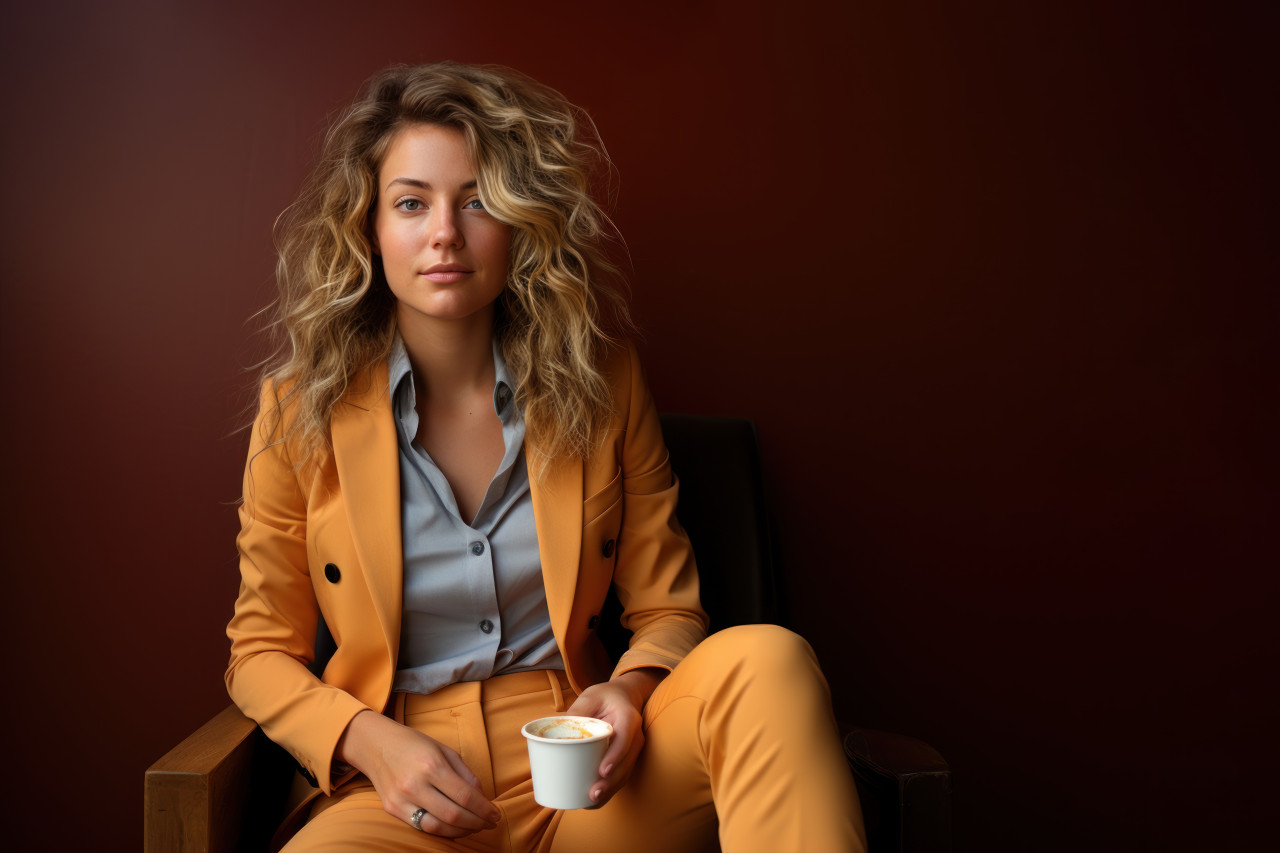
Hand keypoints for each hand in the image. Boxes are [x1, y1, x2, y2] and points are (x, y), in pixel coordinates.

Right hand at [335, 710, 500, 836]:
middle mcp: (415, 785)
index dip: (484, 809)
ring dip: (461, 831)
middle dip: (477, 822)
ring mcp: (401, 800)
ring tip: (474, 826)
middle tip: (489, 822)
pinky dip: (442, 830)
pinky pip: (421, 827)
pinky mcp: (392, 809)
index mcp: (431, 765)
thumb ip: (465, 774)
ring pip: (438, 827)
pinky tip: (454, 826)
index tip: (495, 813)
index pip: (465, 796)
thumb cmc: (414, 744)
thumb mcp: (445, 750)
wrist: (376, 745)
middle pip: (454, 815)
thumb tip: (483, 797)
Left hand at [564, 668, 665, 806]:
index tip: (602, 771)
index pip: (625, 738)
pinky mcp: (627, 759)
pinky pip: (621, 776)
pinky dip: (609, 790)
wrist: (625, 697)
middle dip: (611, 781)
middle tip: (593, 794)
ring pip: (625, 773)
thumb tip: (558, 728)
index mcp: (628, 717)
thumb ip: (578, 710)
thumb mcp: (591, 696)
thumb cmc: (605, 696)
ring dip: (610, 790)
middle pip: (627, 762)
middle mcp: (635, 736)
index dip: (615, 755)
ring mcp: (633, 749)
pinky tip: (594, 802)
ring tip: (591, 802)